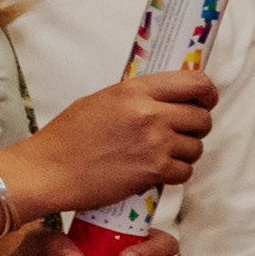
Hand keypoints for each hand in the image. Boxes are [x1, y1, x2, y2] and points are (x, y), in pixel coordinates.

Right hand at [27, 67, 214, 214]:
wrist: (47, 171)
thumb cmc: (67, 138)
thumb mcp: (100, 101)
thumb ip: (137, 97)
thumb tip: (168, 98)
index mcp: (133, 91)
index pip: (193, 82)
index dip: (207, 92)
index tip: (206, 99)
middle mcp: (149, 114)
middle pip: (202, 117)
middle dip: (196, 127)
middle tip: (178, 133)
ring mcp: (154, 143)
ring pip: (197, 147)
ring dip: (184, 152)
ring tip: (159, 154)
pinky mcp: (154, 171)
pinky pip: (185, 171)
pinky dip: (175, 174)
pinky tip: (154, 171)